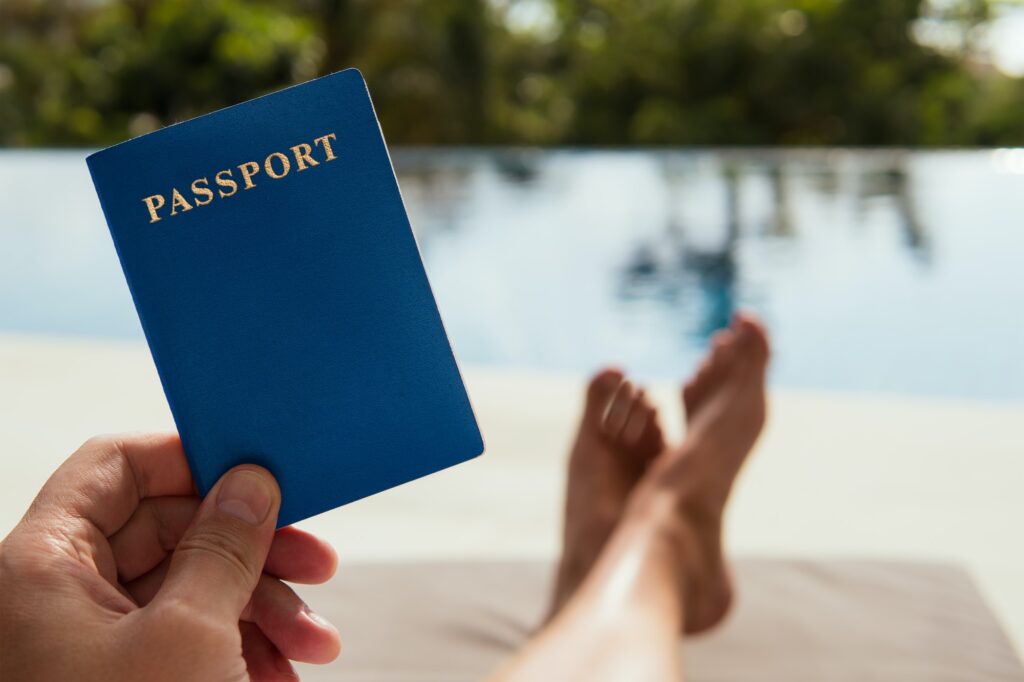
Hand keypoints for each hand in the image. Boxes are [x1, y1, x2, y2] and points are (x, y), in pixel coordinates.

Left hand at [0, 433, 340, 680]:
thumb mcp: (189, 636)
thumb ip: (224, 545)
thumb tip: (251, 482)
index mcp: (42, 566)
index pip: (115, 465)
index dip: (190, 456)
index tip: (259, 469)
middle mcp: (58, 596)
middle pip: (168, 528)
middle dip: (252, 548)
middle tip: (317, 560)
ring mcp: (89, 643)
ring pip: (190, 587)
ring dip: (262, 607)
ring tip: (315, 642)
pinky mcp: (122, 679)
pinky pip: (188, 637)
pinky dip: (241, 648)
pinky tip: (283, 673)